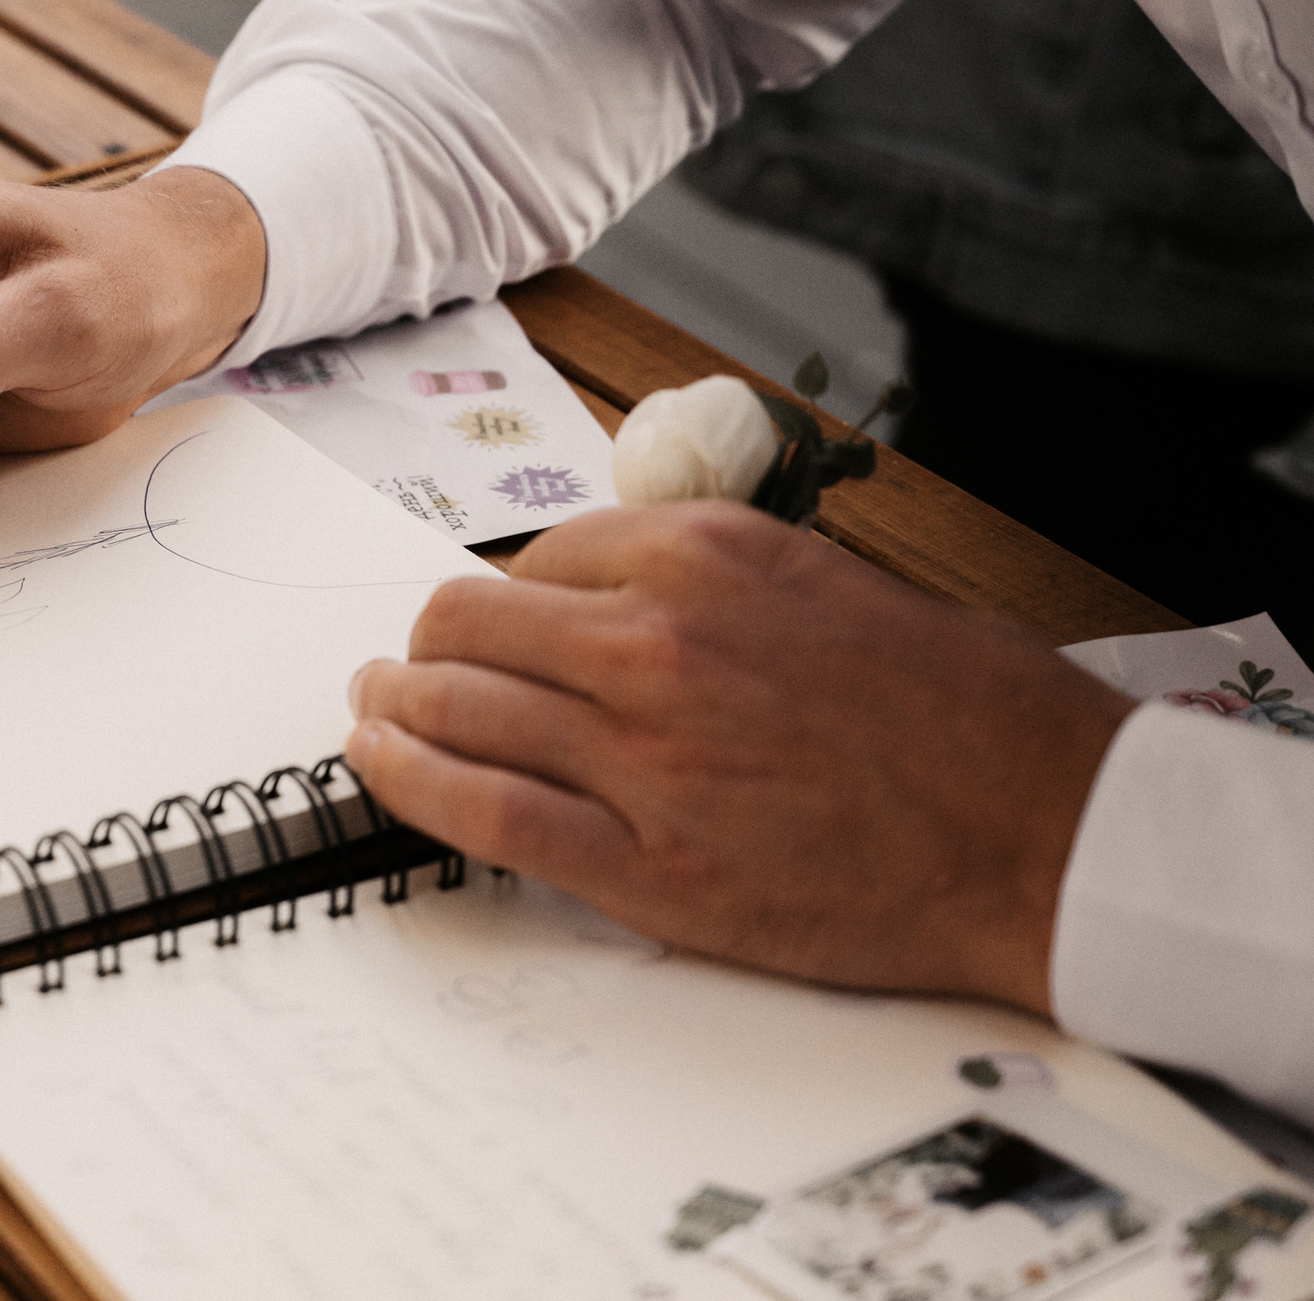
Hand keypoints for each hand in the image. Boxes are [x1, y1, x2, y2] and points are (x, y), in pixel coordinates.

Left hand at [342, 502, 1134, 1012]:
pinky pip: (482, 811)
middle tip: (404, 665)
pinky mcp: (646, 864)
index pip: (534, 557)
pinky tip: (381, 769)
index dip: (502, 599)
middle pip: (466, 624)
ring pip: (454, 708)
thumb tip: (606, 593)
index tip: (492, 626)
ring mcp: (643, 756)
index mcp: (705, 555)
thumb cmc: (963, 712)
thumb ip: (706, 580)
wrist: (1050, 832)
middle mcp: (656, 640)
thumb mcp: (829, 582)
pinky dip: (410, 785)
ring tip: (371, 710)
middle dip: (425, 644)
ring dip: (393, 707)